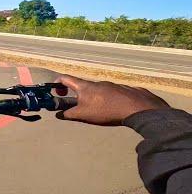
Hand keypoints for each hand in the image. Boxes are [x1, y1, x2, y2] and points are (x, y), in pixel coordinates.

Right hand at [54, 74, 170, 125]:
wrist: (137, 108)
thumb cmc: (105, 110)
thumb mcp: (83, 115)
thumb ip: (68, 114)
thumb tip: (59, 114)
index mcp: (84, 87)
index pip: (65, 78)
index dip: (56, 84)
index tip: (56, 93)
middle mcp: (97, 82)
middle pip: (82, 86)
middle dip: (77, 96)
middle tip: (77, 108)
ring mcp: (112, 85)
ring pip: (98, 90)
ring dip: (93, 99)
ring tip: (98, 112)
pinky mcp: (124, 89)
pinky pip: (112, 94)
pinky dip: (108, 100)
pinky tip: (113, 110)